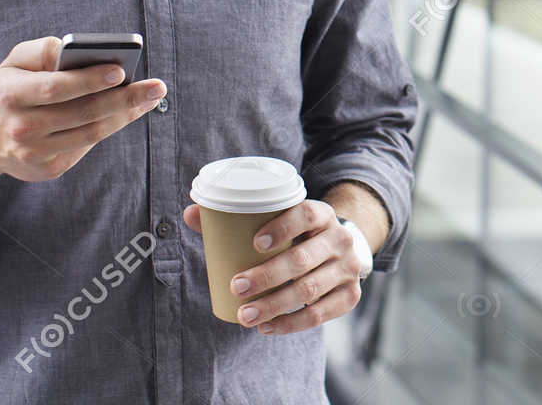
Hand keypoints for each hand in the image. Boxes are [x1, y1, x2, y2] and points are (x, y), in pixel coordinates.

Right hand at [0, 36, 166, 182]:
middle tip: (157, 87)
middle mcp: (21, 128)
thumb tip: (78, 50)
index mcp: (11, 95)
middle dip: (124, 99)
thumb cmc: (7, 90)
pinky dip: (108, 128)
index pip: (56, 88)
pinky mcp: (47, 169)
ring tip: (149, 98)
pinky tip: (126, 113)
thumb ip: (43, 50)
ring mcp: (34, 154)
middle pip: (82, 114)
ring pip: (90, 133)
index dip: (90, 80)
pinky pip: (85, 146)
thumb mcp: (14, 62)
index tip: (121, 71)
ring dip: (124, 115)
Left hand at [180, 198, 362, 334]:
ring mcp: (348, 269)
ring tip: (245, 315)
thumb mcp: (281, 219)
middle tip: (237, 286)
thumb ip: (236, 217)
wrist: (343, 249)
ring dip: (274, 306)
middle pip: (303, 259)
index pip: (306, 214)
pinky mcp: (350, 296)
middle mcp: (340, 239)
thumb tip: (190, 214)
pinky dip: (292, 324)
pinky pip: (320, 315)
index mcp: (322, 214)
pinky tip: (268, 327)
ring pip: (310, 289)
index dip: (282, 227)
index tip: (254, 243)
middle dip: (267, 276)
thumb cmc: (299, 234)